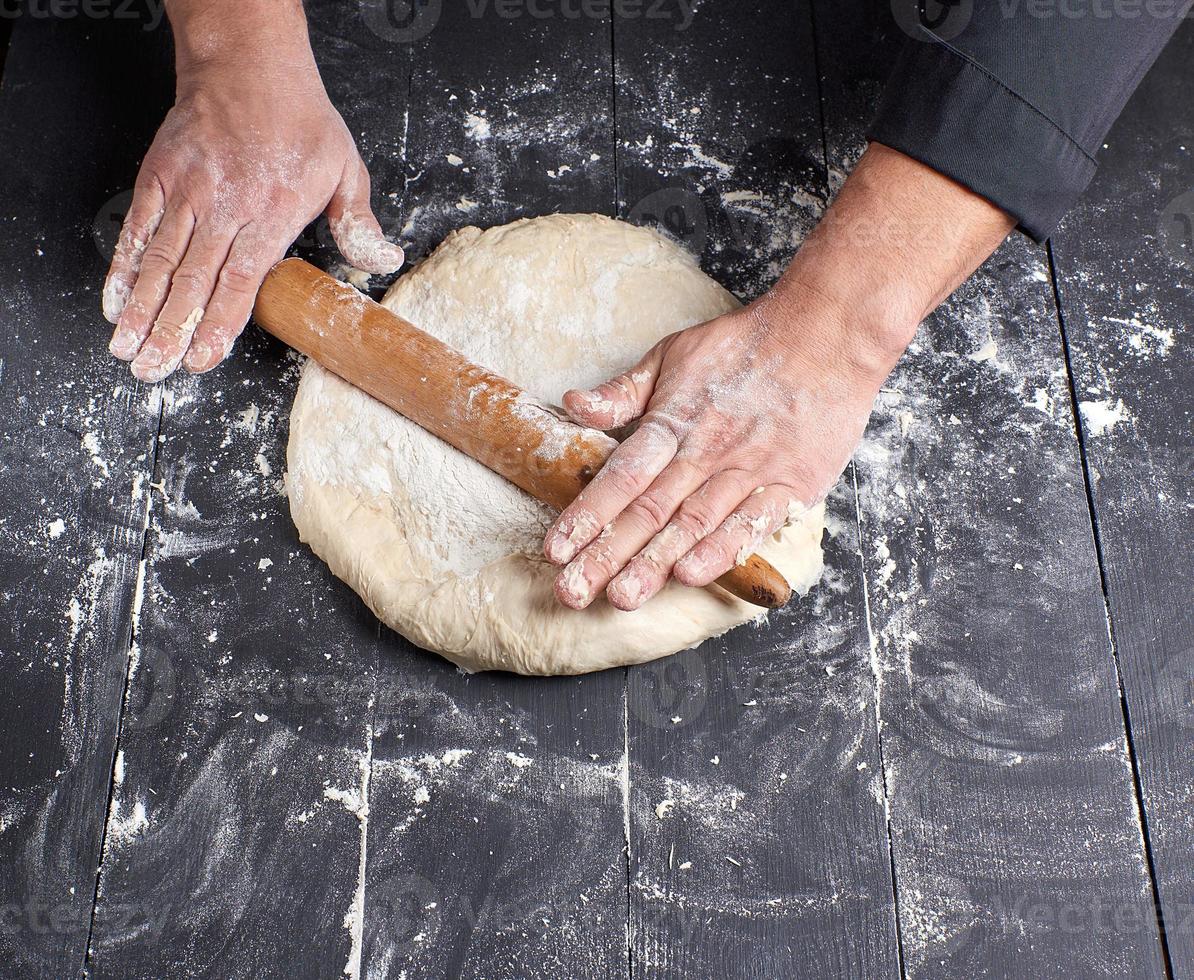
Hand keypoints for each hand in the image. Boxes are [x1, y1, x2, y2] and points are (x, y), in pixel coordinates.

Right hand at [102, 47, 402, 381]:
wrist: (248, 64)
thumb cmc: (299, 118)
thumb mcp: (345, 169)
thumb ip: (358, 222)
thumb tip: (382, 261)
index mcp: (270, 213)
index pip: (241, 281)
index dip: (218, 324)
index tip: (202, 359)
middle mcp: (224, 207)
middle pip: (192, 281)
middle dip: (170, 331)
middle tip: (153, 370)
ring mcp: (187, 192)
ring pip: (158, 261)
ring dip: (140, 311)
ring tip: (127, 349)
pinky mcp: (159, 177)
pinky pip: (137, 229)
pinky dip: (121, 267)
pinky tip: (113, 301)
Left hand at [543, 291, 894, 610]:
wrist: (826, 333)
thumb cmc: (745, 345)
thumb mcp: (673, 354)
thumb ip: (623, 391)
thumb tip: (572, 405)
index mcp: (672, 422)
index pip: (619, 477)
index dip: (585, 515)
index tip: (555, 550)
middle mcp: (704, 451)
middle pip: (647, 511)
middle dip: (606, 556)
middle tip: (573, 592)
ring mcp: (748, 469)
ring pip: (693, 524)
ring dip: (656, 563)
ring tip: (623, 597)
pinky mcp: (790, 483)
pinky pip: (752, 522)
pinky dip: (723, 549)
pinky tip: (693, 574)